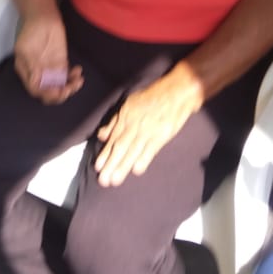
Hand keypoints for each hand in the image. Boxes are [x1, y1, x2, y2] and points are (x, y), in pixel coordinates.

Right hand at [13, 14, 82, 104]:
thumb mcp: (25, 48)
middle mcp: (39, 74)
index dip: (47, 93)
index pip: (36, 90)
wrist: (43, 16)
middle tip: (69, 89)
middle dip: (60, 94)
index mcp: (27, 72)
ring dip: (70, 87)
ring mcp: (50, 69)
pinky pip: (67, 76)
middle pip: (49, 92)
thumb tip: (35, 82)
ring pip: (60, 86)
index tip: (58, 90)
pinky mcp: (61, 63)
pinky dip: (74, 78)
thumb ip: (31, 66)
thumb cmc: (31, 30)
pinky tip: (78, 71)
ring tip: (78, 81)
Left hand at [95, 66, 203, 186]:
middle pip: (120, 147)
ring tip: (115, 181)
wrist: (175, 93)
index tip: (97, 167)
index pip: (113, 139)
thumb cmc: (152, 98)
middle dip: (111, 164)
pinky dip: (143, 159)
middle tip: (103, 180)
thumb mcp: (129, 105)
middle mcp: (134, 125)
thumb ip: (115, 121)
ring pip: (132, 151)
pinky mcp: (161, 135)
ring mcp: (147, 130)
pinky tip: (136, 171)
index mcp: (125, 117)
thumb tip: (102, 136)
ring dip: (123, 166)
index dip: (105, 154)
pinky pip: (150, 149)